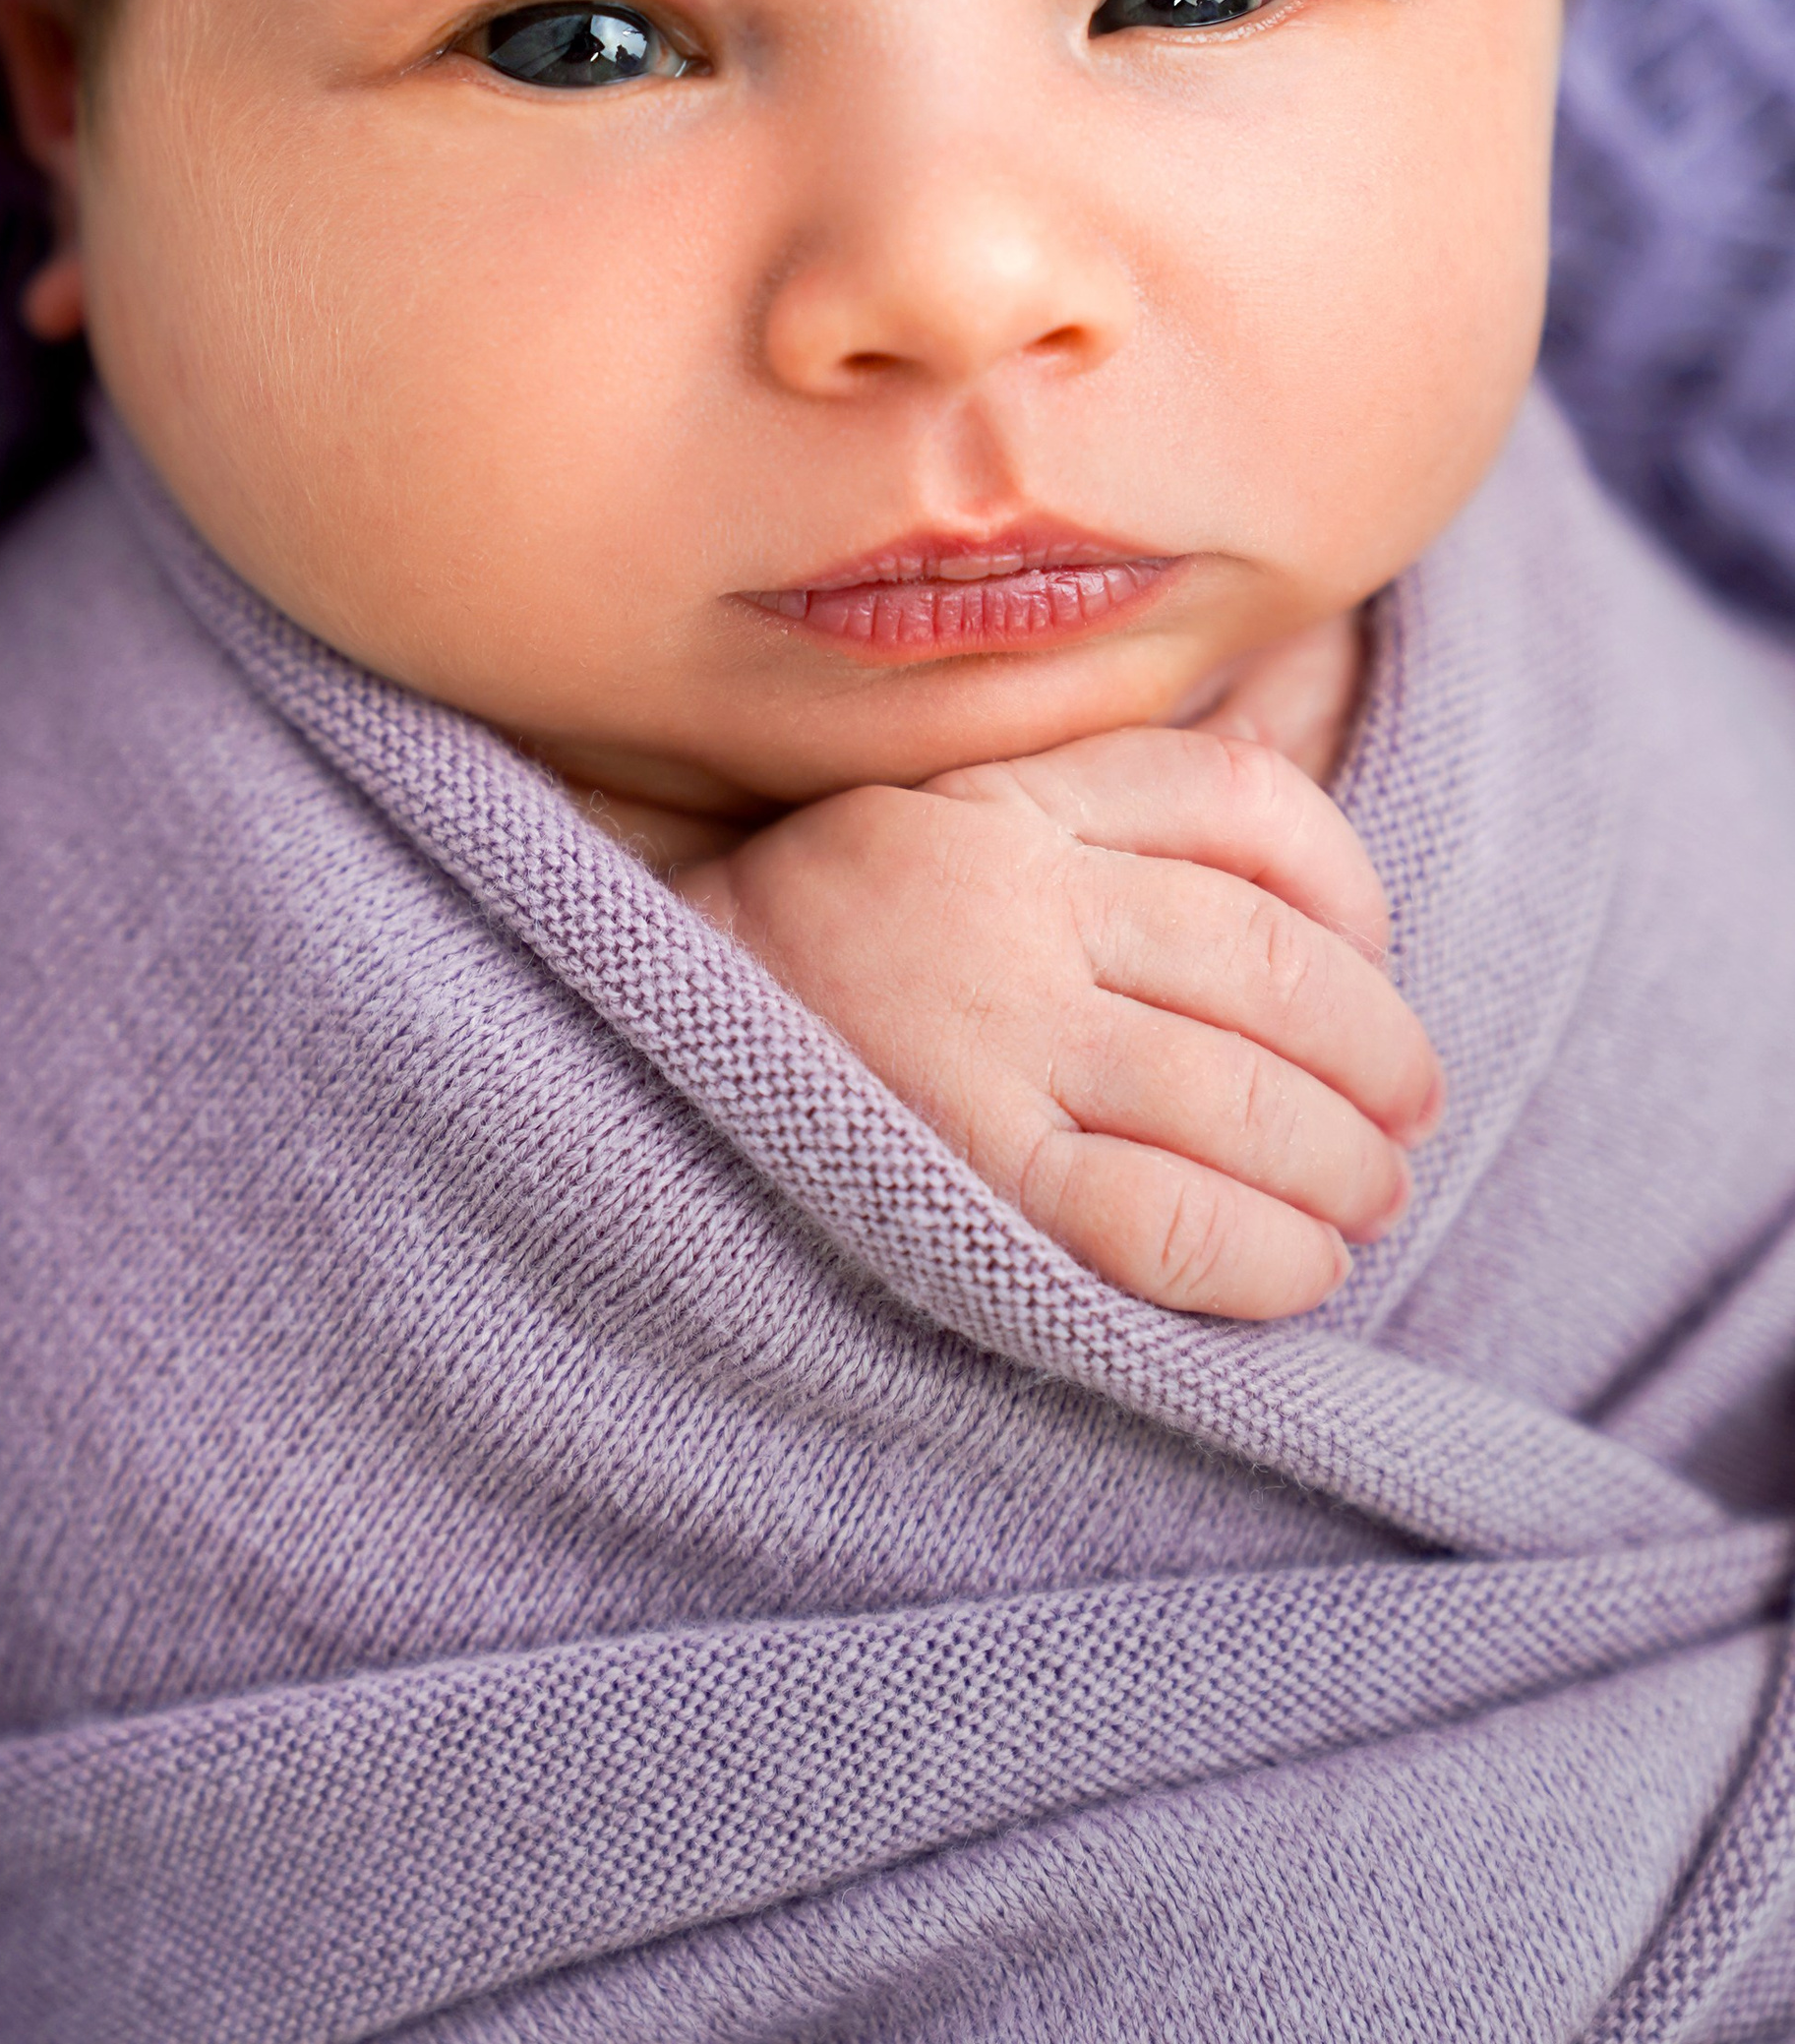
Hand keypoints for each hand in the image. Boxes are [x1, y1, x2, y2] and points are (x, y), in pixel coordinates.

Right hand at [677, 727, 1440, 1321]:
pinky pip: (1168, 1220)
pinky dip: (1267, 1254)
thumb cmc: (832, 935)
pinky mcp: (965, 1171)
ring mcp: (987, 1037)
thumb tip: (1308, 773)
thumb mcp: (953, 807)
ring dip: (1346, 1168)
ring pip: (1246, 1100)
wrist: (635, 1041)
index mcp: (1013, 796)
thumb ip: (1109, 793)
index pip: (1250, 804)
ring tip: (1370, 1200)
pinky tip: (1300, 1269)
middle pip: (1280, 971)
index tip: (1376, 962)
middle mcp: (1009, 902)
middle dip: (1382, 1058)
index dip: (1356, 892)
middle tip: (1408, 1116)